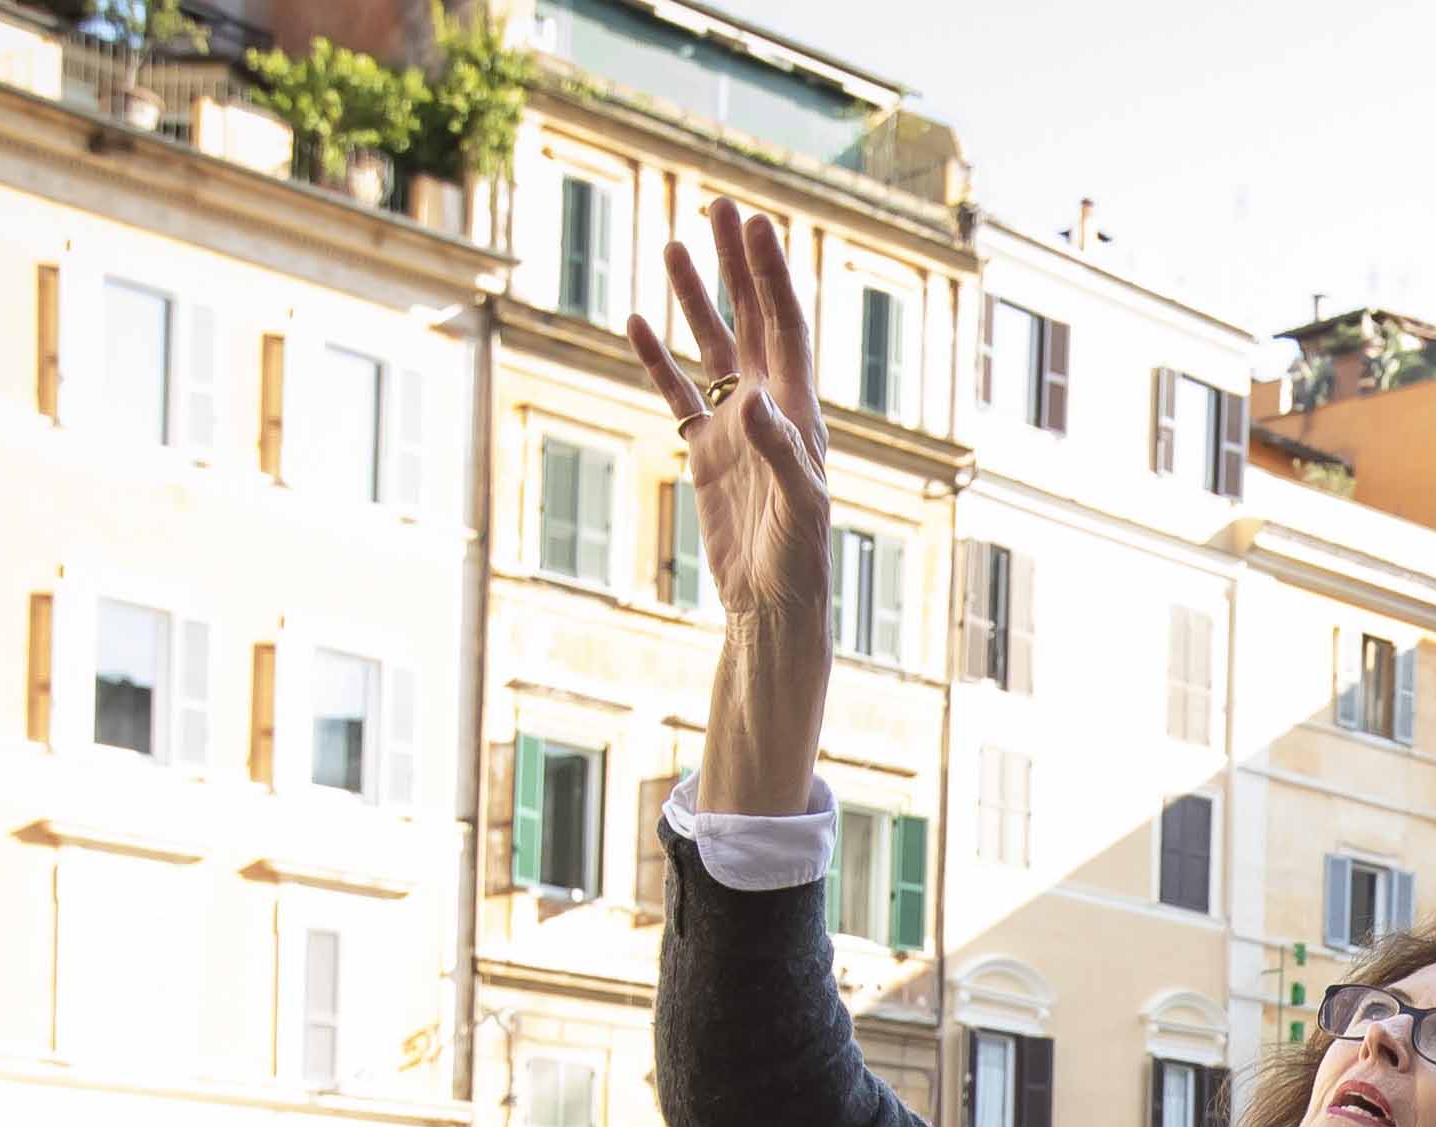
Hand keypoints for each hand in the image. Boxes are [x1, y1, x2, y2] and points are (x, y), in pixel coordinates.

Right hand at [625, 206, 831, 818]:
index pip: (784, 327)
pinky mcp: (705, 456)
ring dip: (694, 298)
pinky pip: (676, 395)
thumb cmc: (800, 567)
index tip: (754, 223)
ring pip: (710, 349)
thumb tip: (757, 405)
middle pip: (749, 320)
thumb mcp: (799, 511)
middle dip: (736, 265)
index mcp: (799, 414)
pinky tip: (635, 321)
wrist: (773, 611)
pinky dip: (657, 360)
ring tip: (672, 243)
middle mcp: (768, 410)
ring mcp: (734, 430)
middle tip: (718, 205)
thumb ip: (782, 456)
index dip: (770, 276)